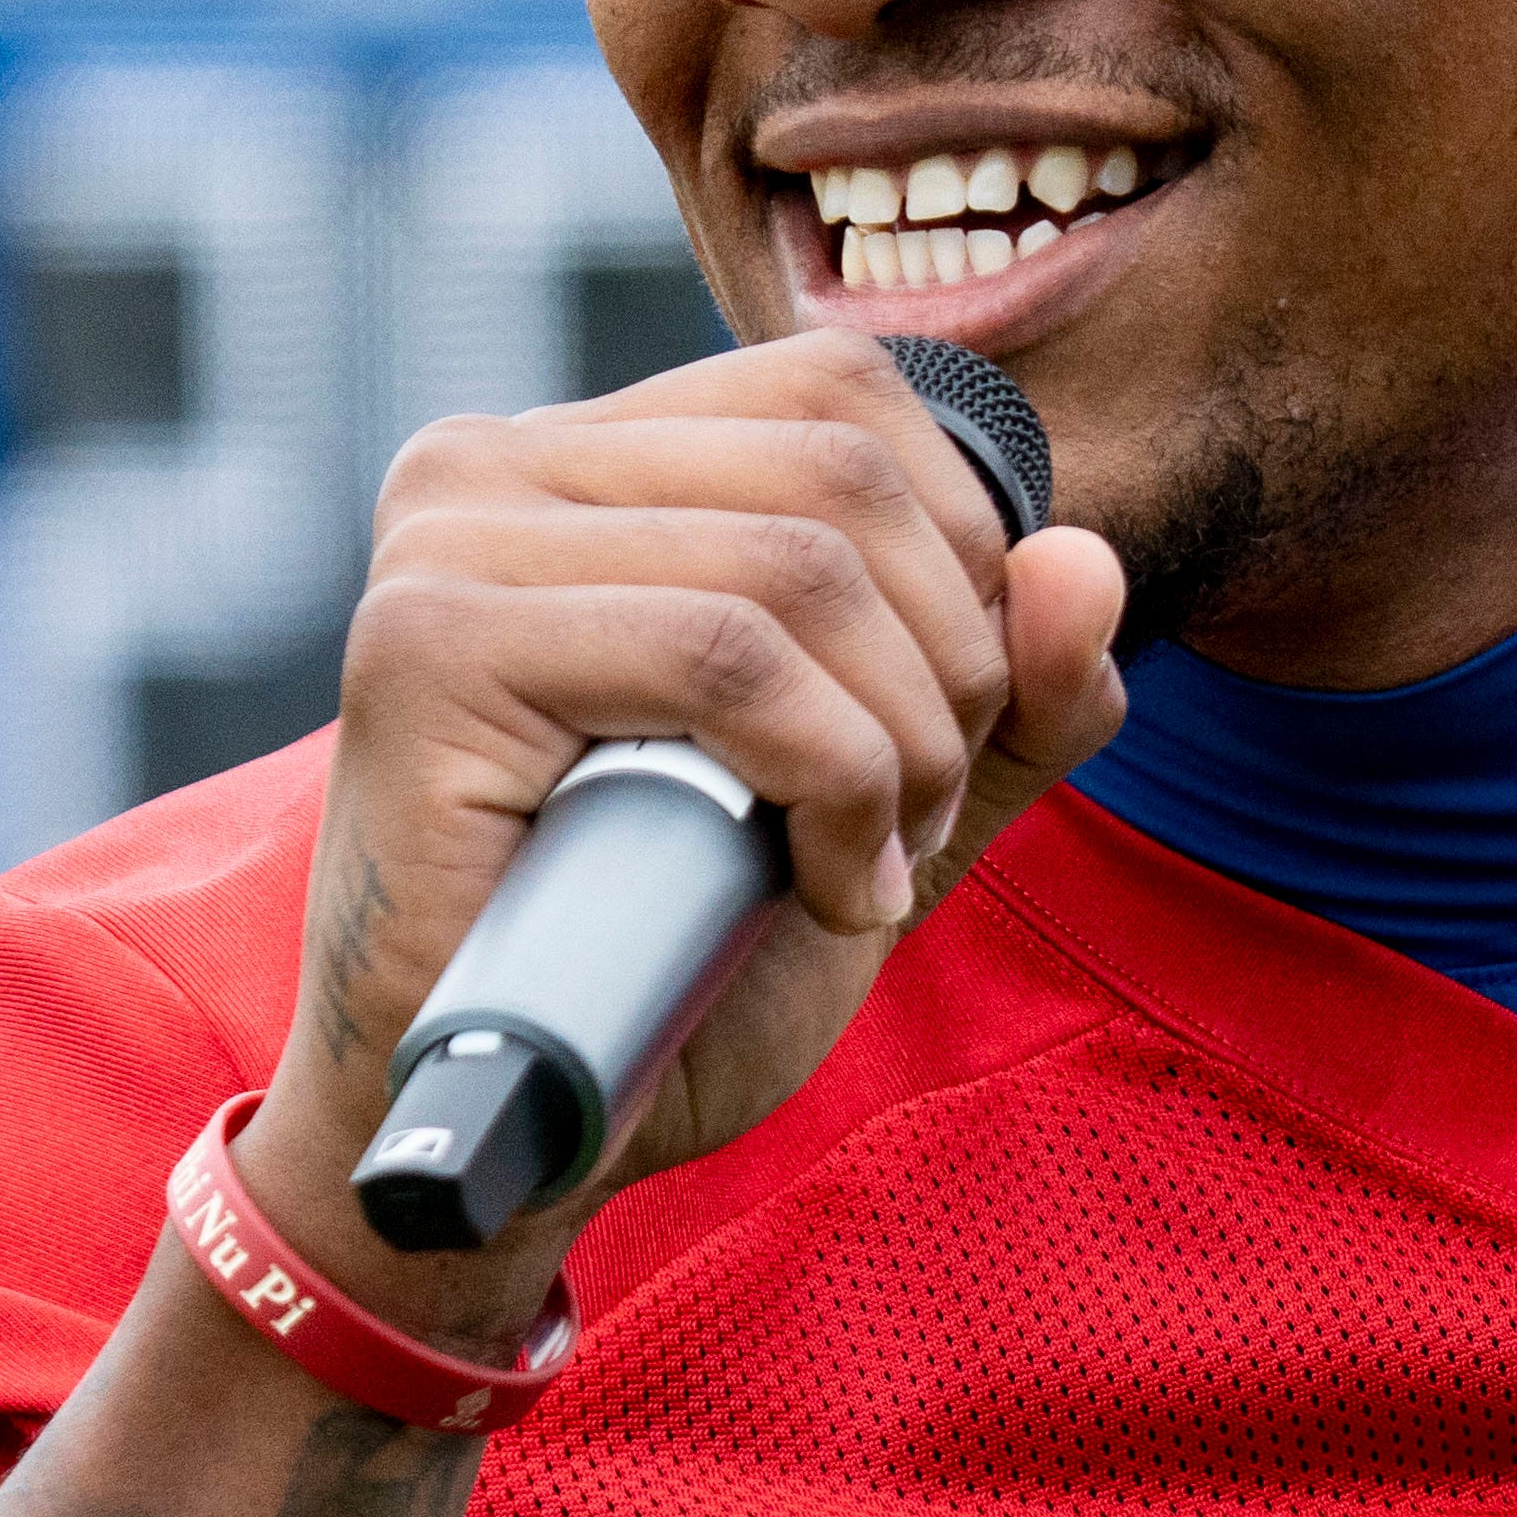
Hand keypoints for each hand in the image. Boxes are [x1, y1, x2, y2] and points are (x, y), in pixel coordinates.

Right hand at [240, 331, 1127, 1328]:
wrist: (529, 1122)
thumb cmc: (682, 954)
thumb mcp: (898, 796)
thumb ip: (1014, 689)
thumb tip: (1088, 561)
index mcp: (590, 459)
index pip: (843, 395)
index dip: (960, 555)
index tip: (943, 722)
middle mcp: (494, 461)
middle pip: (843, 476)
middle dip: (948, 667)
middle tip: (915, 820)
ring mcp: (447, 542)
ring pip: (794, 568)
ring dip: (898, 746)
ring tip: (869, 867)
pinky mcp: (428, 644)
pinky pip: (719, 658)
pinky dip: (830, 782)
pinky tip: (826, 885)